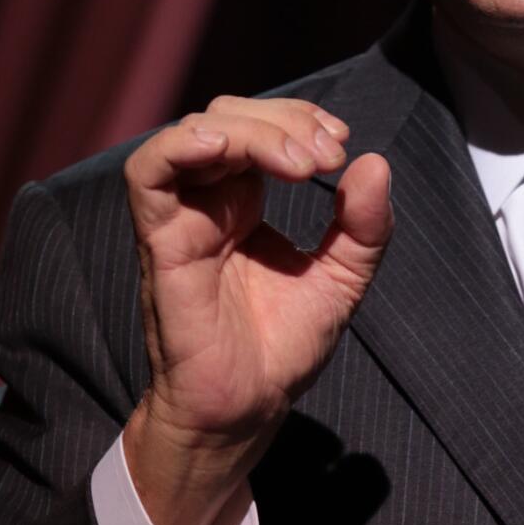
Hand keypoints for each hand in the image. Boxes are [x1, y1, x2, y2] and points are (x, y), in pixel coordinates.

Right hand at [120, 96, 391, 524]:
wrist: (248, 409)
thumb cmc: (281, 348)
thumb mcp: (342, 277)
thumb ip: (363, 225)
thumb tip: (375, 162)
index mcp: (243, 202)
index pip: (260, 127)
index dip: (299, 119)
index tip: (341, 144)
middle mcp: (208, 201)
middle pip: (230, 115)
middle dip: (285, 120)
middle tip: (328, 153)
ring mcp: (182, 217)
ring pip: (195, 132)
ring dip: (251, 130)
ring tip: (299, 162)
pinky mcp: (161, 241)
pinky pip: (148, 173)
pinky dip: (182, 145)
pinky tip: (226, 148)